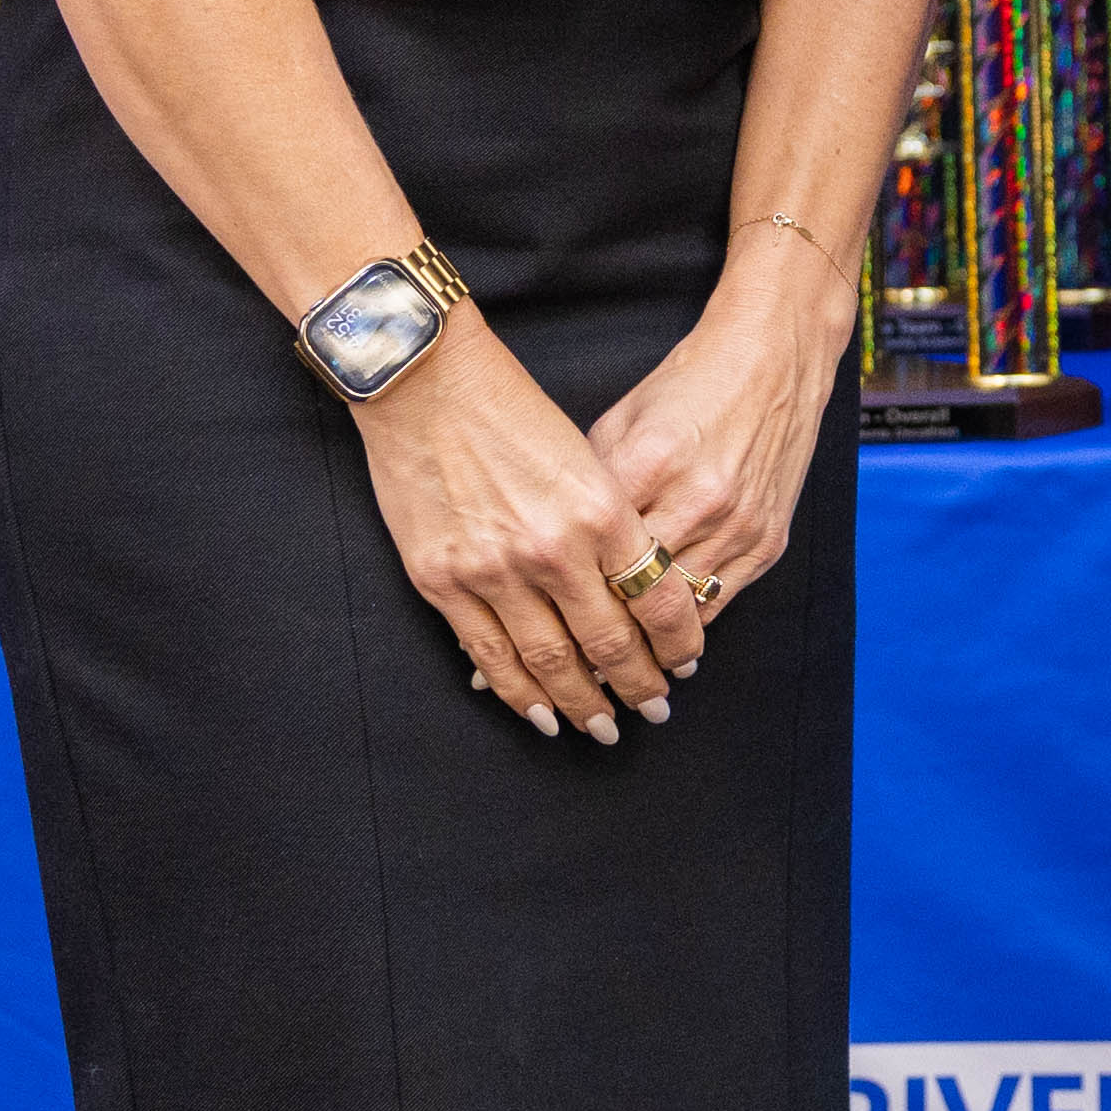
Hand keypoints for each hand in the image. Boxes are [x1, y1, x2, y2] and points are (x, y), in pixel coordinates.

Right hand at [351, 314, 677, 743]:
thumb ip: (613, 524)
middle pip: (610, 642)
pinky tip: (539, 713)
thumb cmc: (511, 409)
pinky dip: (517, 692)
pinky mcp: (442, 581)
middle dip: (638, 686)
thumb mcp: (588, 456)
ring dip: (580, 702)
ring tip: (602, 727)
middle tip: (655, 712)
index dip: (677, 643)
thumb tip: (637, 588)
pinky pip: (488, 655)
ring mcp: (493, 571)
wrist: (424, 382)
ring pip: (550, 661)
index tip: (686, 664)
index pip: (658, 601)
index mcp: (602, 511)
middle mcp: (554, 549)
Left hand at [584, 219, 853, 660]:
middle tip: (564, 685)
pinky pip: (719, 604)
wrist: (775, 360)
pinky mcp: (767, 540)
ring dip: (642, 652)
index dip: (555, 599)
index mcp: (649, 462)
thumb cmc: (689, 384)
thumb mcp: (620, 421)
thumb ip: (588, 484)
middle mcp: (697, 500)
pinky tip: (662, 653)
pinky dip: (686, 631)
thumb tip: (549, 545)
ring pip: (678, 614)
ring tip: (609, 684)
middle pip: (634, 595)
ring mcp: (738, 524)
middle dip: (596, 646)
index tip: (527, 634)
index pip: (591, 550)